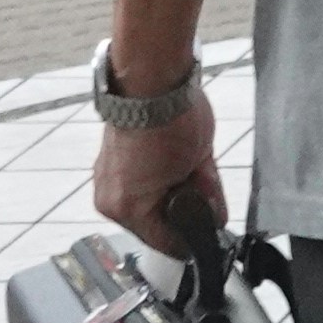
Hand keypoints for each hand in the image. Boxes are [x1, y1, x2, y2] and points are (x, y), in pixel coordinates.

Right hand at [93, 90, 221, 250]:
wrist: (152, 80)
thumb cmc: (174, 121)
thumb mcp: (202, 165)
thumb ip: (207, 196)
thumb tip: (215, 216)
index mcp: (129, 209)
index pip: (166, 242)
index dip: (192, 237)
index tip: (210, 232)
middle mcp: (113, 200)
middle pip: (156, 224)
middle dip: (183, 210)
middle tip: (204, 189)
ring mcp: (107, 180)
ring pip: (148, 204)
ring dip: (171, 193)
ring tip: (190, 168)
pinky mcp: (108, 162)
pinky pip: (137, 184)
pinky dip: (156, 179)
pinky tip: (174, 161)